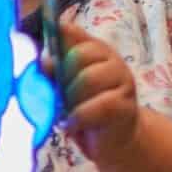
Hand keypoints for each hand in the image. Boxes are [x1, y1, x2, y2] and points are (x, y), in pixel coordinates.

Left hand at [56, 20, 141, 164]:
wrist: (113, 140)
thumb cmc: (84, 109)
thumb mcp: (63, 87)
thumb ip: (53, 70)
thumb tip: (45, 59)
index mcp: (92, 49)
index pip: (70, 32)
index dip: (52, 47)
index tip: (45, 67)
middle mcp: (110, 59)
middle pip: (78, 55)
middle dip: (62, 79)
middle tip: (59, 98)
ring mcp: (122, 80)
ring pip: (88, 79)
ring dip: (70, 100)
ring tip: (67, 113)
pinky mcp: (126, 104)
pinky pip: (98, 105)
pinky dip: (79, 117)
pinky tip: (74, 124)